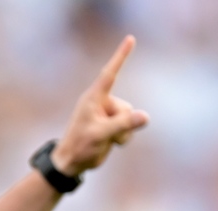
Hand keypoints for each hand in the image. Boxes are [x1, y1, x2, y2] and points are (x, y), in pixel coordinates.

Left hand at [51, 35, 149, 174]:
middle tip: (102, 135)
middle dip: (121, 124)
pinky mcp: (112, 125)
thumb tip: (145, 117)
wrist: (72, 163)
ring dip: (121, 133)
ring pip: (130, 119)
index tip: (130, 39)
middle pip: (126, 108)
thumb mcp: (101, 135)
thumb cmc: (80, 146)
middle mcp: (102, 103)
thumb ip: (124, 124)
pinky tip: (109, 143)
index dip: (121, 56)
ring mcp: (108, 114)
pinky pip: (129, 128)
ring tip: (104, 140)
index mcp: (94, 99)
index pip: (110, 74)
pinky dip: (122, 138)